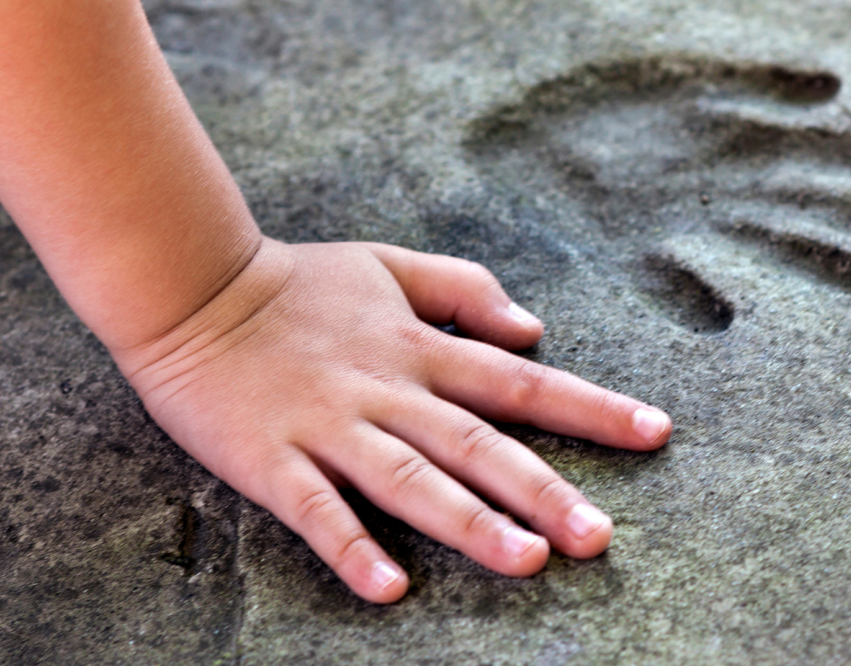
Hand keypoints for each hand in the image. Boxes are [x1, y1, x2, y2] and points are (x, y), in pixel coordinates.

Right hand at [114, 238, 671, 602]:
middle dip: (544, 489)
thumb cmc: (300, 283)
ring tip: (526, 561)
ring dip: (468, 522)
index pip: (522, 381)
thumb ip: (466, 289)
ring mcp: (330, 425)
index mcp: (420, 348)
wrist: (195, 289)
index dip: (591, 407)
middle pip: (478, 443)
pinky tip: (390, 588)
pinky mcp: (272, 458)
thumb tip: (533, 330)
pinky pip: (317, 509)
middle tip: (600, 538)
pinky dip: (351, 546)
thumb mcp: (391, 264)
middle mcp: (388, 389)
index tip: (654, 432)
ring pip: (410, 479)